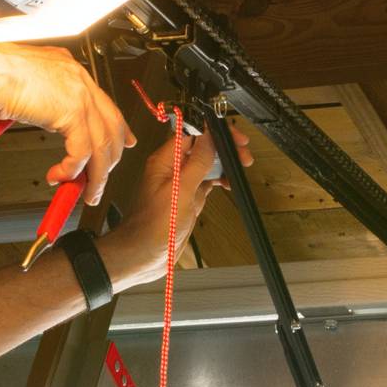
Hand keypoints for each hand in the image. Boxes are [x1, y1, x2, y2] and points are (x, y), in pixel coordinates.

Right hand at [0, 40, 134, 204]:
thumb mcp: (24, 85)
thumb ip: (41, 100)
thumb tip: (45, 118)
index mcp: (68, 68)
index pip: (104, 102)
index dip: (117, 128)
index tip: (124, 142)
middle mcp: (78, 78)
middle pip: (111, 125)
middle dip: (110, 159)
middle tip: (100, 182)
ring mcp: (78, 94)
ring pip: (100, 144)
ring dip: (95, 175)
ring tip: (86, 193)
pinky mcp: (72, 111)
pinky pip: (81, 152)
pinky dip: (71, 170)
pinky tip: (58, 176)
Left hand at [101, 122, 255, 288]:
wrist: (144, 255)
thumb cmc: (152, 227)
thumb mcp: (180, 192)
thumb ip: (196, 163)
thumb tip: (208, 138)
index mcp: (165, 161)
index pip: (192, 134)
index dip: (213, 131)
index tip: (232, 136)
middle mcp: (172, 169)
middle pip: (202, 147)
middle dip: (223, 147)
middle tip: (242, 153)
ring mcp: (181, 184)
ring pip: (206, 164)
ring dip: (224, 162)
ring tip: (241, 165)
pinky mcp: (187, 198)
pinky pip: (206, 182)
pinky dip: (219, 179)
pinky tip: (229, 183)